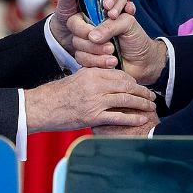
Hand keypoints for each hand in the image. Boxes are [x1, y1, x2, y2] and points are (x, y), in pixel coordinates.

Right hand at [25, 68, 155, 132]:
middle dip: (141, 91)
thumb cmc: (57, 94)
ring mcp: (94, 101)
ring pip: (125, 100)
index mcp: (91, 73)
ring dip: (141, 103)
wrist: (41, 108)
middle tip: (152, 95)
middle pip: (126, 86)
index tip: (139, 85)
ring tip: (151, 106)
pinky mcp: (93, 117)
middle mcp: (95, 85)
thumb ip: (93, 78)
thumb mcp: (76, 79)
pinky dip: (132, 118)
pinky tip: (142, 119)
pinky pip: (118, 117)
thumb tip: (109, 81)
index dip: (132, 81)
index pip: (119, 74)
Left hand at [48, 0, 133, 53]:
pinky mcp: (119, 16)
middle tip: (106, 5)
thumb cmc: (67, 16)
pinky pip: (129, 11)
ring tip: (111, 15)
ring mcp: (114, 3)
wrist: (68, 37)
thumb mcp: (65, 5)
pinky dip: (130, 10)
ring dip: (118, 5)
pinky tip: (127, 13)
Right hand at [67, 9, 166, 85]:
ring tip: (113, 55)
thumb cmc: (137, 39)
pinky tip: (112, 63)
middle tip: (110, 47)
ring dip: (97, 54)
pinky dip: (99, 63)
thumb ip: (110, 25)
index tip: (94, 32)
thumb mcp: (127, 24)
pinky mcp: (90, 61)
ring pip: (79, 50)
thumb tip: (92, 36)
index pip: (76, 20)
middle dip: (93, 44)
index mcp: (96, 18)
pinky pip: (84, 62)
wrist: (144, 61)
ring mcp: (89, 47)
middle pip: (76, 37)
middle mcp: (89, 32)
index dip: (82, 27)